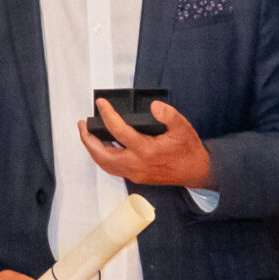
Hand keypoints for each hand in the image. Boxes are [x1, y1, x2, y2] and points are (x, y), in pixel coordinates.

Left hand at [79, 98, 213, 188]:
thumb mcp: (183, 127)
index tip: (101, 104)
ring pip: (104, 164)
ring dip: (92, 149)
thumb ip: (168, 115)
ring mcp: (134, 172)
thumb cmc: (188, 151)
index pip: (118, 131)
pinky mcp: (135, 176)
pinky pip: (111, 168)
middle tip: (82, 125)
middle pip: (101, 154)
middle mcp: (136, 164)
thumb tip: (154, 106)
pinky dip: (102, 157)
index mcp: (146, 150)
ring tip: (87, 135)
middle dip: (87, 139)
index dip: (107, 115)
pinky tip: (102, 146)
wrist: (196, 171)